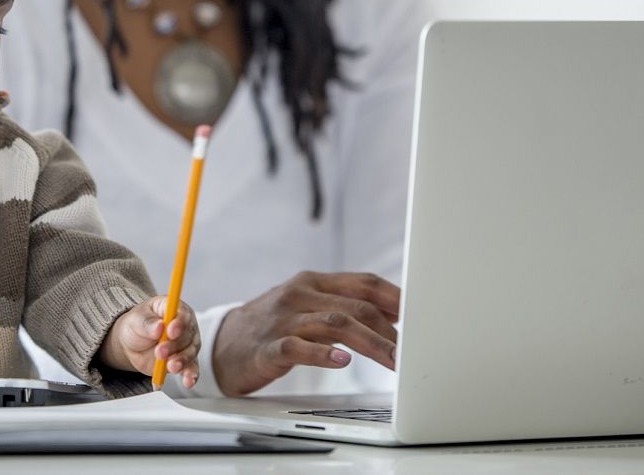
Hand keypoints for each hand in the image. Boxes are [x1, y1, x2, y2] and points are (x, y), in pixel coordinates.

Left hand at [99, 296, 200, 387]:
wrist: (132, 344)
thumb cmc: (137, 325)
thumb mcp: (136, 320)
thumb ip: (148, 323)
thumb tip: (159, 327)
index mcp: (174, 309)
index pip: (183, 313)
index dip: (179, 323)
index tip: (171, 331)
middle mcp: (185, 326)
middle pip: (188, 335)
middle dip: (174, 345)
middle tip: (159, 352)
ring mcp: (186, 344)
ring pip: (190, 352)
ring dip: (181, 361)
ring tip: (170, 367)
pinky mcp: (184, 361)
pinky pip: (191, 368)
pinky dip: (191, 375)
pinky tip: (188, 381)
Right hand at [213, 271, 399, 396]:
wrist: (222, 344)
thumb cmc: (273, 325)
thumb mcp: (309, 306)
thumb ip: (346, 306)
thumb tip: (394, 313)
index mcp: (313, 282)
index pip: (363, 283)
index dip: (395, 297)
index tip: (421, 314)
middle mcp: (300, 295)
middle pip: (354, 307)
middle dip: (388, 330)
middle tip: (409, 352)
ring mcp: (283, 320)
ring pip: (334, 325)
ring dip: (369, 343)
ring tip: (391, 360)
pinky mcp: (268, 347)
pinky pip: (298, 348)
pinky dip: (322, 354)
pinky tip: (341, 361)